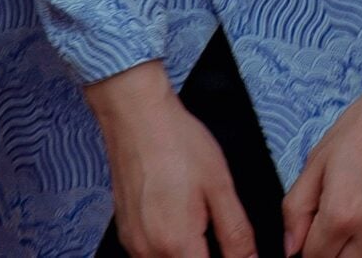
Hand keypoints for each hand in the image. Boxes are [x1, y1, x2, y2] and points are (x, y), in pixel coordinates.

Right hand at [85, 62, 256, 257]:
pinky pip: (150, 256)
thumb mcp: (220, 185)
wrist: (138, 118)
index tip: (234, 250)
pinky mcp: (125, 234)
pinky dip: (169, 250)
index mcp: (177, 243)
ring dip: (187, 254)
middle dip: (205, 257)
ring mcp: (133, 245)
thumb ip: (236, 233)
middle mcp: (148, 252)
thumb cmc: (179, 144)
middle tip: (215, 231)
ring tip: (200, 227)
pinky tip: (180, 224)